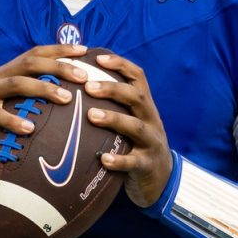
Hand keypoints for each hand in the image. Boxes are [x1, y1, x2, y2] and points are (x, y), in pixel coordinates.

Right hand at [0, 45, 88, 150]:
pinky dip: (12, 121)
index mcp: (6, 73)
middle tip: (84, 76)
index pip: (36, 54)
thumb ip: (22, 103)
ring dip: (43, 89)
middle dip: (60, 67)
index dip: (60, 50)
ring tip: (66, 99)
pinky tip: (29, 129)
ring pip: (16, 83)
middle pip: (32, 63)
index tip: (86, 51)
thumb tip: (56, 114)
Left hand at [85, 53, 173, 207]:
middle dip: (113, 89)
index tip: (97, 59)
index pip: (137, 77)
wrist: (161, 178)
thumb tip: (76, 86)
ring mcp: (151, 143)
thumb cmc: (135, 144)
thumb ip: (113, 105)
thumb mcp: (130, 120)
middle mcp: (151, 120)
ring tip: (91, 115)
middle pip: (137, 97)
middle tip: (88, 86)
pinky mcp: (147, 166)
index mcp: (145, 106)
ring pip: (136, 127)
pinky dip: (119, 160)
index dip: (120, 65)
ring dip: (114, 119)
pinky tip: (103, 159)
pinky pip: (133, 162)